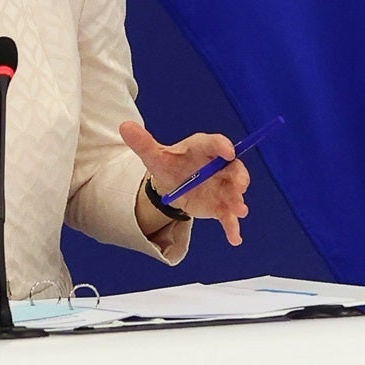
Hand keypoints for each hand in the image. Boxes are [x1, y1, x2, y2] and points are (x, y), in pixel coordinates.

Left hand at [118, 120, 251, 245]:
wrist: (173, 184)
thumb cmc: (169, 164)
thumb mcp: (154, 155)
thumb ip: (143, 142)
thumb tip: (124, 126)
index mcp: (202, 148)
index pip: (214, 144)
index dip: (222, 146)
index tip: (228, 151)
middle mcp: (218, 167)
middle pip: (233, 169)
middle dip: (239, 177)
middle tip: (240, 185)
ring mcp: (222, 187)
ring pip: (233, 193)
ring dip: (237, 201)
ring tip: (239, 210)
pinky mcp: (220, 205)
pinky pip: (227, 216)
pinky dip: (232, 227)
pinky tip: (234, 238)